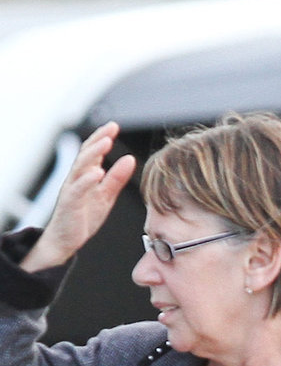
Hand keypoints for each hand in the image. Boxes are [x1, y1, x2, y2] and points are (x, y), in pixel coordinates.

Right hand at [21, 123, 135, 272]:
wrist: (65, 240)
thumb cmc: (84, 216)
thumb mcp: (106, 196)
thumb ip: (116, 178)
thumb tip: (129, 159)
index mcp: (85, 175)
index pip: (93, 151)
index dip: (102, 137)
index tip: (114, 126)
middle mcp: (76, 178)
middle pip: (86, 153)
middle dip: (98, 139)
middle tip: (111, 128)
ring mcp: (71, 189)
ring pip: (80, 166)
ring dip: (93, 153)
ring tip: (106, 143)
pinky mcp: (70, 203)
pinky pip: (78, 189)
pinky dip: (87, 179)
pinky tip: (98, 172)